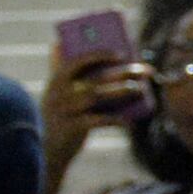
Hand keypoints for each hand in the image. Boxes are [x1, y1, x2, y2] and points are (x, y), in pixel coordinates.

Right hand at [39, 45, 149, 162]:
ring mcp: (65, 110)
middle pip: (96, 78)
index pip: (78, 61)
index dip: (99, 55)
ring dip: (122, 91)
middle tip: (145, 70)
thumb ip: (60, 71)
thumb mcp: (55, 93)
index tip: (122, 54)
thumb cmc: (59, 115)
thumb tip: (60, 45)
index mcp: (56, 80)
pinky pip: (98, 120)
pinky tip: (129, 121)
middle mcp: (59, 92)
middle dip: (123, 72)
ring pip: (98, 96)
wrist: (46, 148)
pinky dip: (115, 119)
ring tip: (140, 89)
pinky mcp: (72, 127)